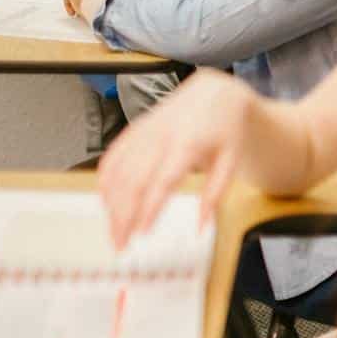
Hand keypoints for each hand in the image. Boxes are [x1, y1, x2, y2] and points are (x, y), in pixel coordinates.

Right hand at [98, 69, 259, 245]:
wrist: (215, 94)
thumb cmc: (225, 129)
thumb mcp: (231, 162)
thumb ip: (215, 194)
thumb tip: (202, 226)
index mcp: (188, 143)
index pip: (163, 180)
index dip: (149, 208)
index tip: (141, 233)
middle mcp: (160, 137)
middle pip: (132, 180)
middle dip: (122, 215)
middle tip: (120, 243)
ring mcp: (143, 132)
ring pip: (117, 171)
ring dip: (110, 204)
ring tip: (114, 230)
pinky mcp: (133, 131)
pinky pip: (111, 156)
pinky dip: (105, 181)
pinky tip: (106, 201)